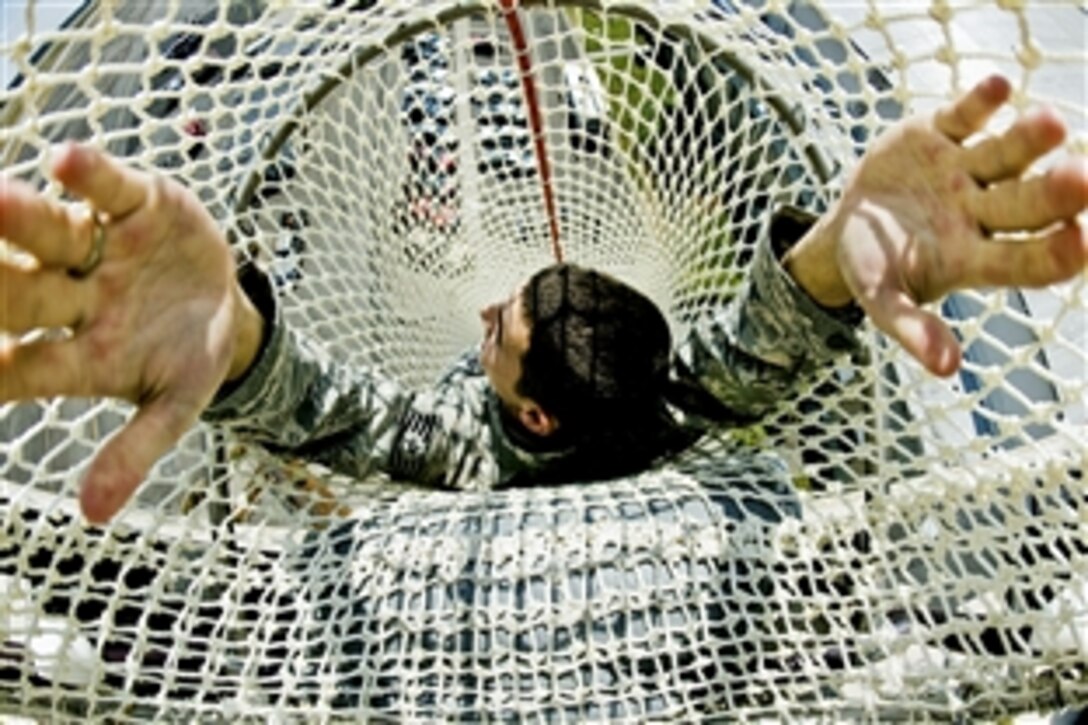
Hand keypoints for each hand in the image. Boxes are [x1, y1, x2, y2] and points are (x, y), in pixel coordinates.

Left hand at [0, 145, 263, 523]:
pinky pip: (107, 189)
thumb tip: (93, 515)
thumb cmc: (186, 361)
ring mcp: (98, 248)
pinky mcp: (135, 204)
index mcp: (80, 354)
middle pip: (24, 291)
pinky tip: (66, 161)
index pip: (23, 369)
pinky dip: (91, 175)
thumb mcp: (175, 409)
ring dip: (21, 219)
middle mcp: (73, 296)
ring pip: (51, 234)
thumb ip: (136, 450)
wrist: (224, 307)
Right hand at [788, 75, 1086, 375]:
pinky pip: (965, 115)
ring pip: (1005, 154)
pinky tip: (998, 87)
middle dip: (1051, 193)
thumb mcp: (882, 299)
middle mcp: (980, 212)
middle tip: (1080, 179)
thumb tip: (946, 370)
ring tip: (1049, 124)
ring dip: (1027, 140)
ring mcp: (964, 171)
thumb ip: (910, 328)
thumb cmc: (872, 268)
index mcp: (971, 258)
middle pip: (1023, 204)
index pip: (1021, 261)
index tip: (1079, 245)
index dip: (1049, 255)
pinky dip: (980, 101)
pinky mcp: (940, 134)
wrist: (848, 224)